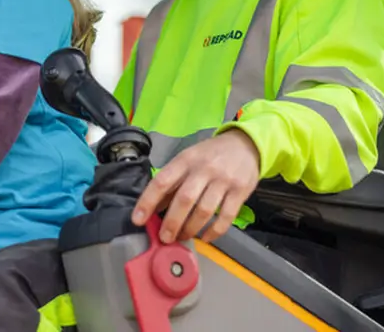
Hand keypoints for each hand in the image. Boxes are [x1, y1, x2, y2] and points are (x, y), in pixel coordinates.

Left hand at [131, 129, 261, 243]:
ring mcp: (223, 181)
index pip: (162, 181)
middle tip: (164, 238)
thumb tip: (152, 209)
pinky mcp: (240, 192)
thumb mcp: (187, 160)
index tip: (138, 220)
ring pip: (204, 210)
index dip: (147, 202)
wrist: (245, 145)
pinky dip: (214, 231)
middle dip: (171, 223)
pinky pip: (226, 217)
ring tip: (183, 237)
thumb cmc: (210, 155)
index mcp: (186, 160)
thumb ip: (171, 182)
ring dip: (190, 228)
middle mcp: (204, 169)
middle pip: (184, 199)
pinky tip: (205, 238)